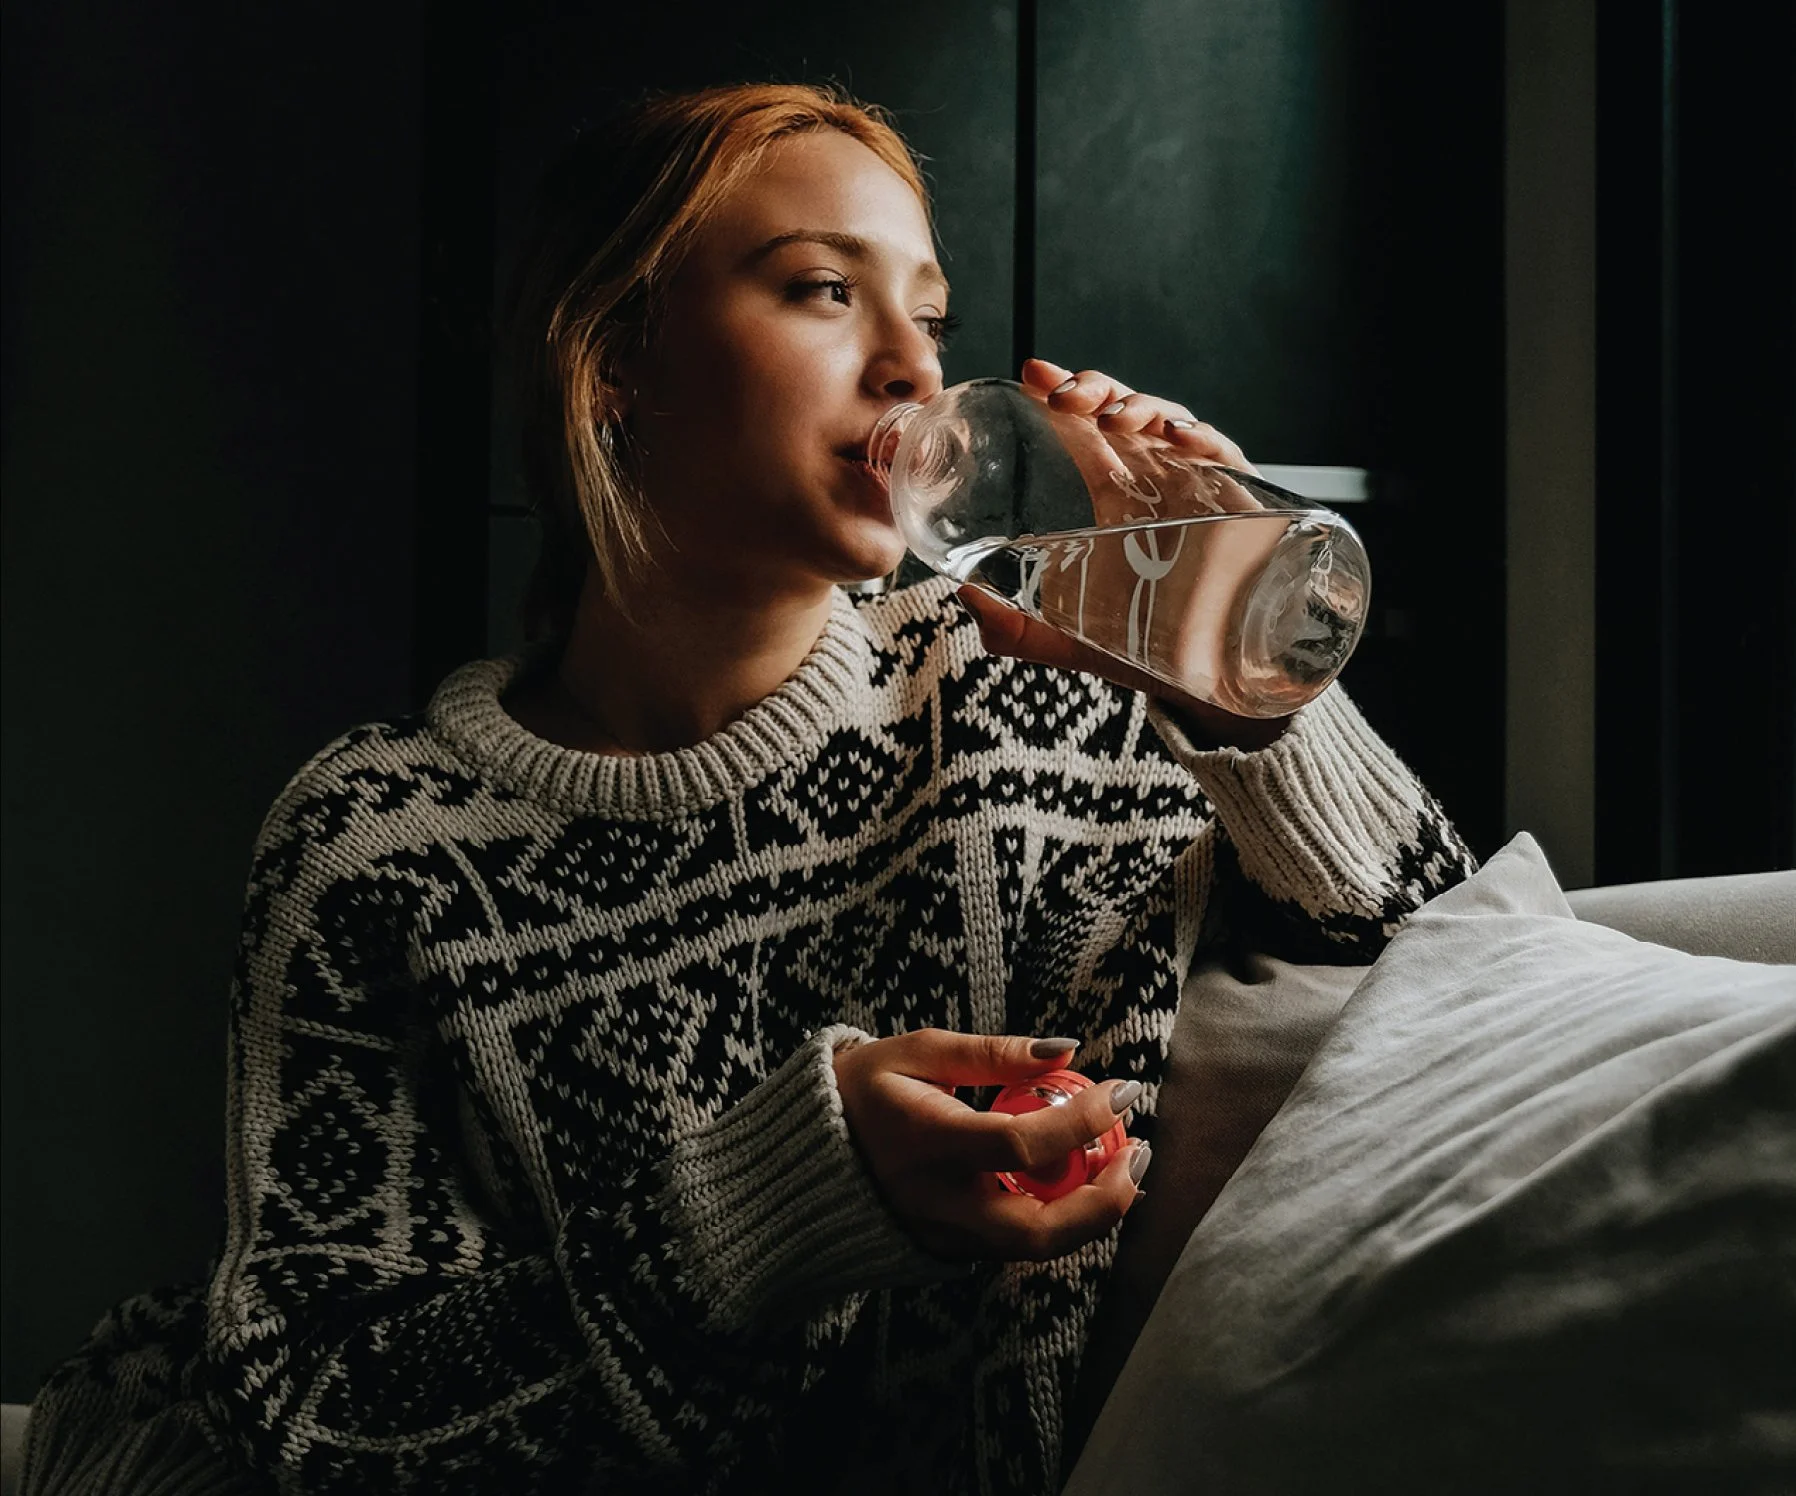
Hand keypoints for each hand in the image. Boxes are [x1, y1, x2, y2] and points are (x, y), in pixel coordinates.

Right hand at [832, 1029, 1149, 1261]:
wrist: (798, 1156)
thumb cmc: (858, 1091)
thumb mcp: (916, 1051)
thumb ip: (992, 1053)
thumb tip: (1067, 1049)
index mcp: (926, 1143)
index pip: (1022, 1145)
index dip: (1082, 1121)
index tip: (1123, 1090)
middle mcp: (936, 1203)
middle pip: (1038, 1230)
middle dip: (1105, 1199)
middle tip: (1142, 1152)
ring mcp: (941, 1236)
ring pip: (1034, 1249)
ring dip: (1092, 1215)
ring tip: (1126, 1167)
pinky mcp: (946, 1251)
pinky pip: (1015, 1246)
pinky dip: (1059, 1221)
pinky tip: (1084, 1185)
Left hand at [959, 358, 1292, 749]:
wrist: (1207, 685)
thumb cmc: (1142, 650)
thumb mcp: (1061, 638)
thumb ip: (1010, 627)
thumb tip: (964, 595)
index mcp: (1116, 498)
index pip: (1086, 432)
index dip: (1062, 396)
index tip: (1031, 376)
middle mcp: (1157, 485)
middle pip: (1126, 413)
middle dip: (1097, 390)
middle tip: (1065, 395)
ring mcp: (1199, 490)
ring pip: (1172, 424)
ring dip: (1141, 407)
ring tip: (1114, 415)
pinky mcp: (1241, 507)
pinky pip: (1227, 458)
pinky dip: (1204, 440)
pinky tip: (1178, 438)